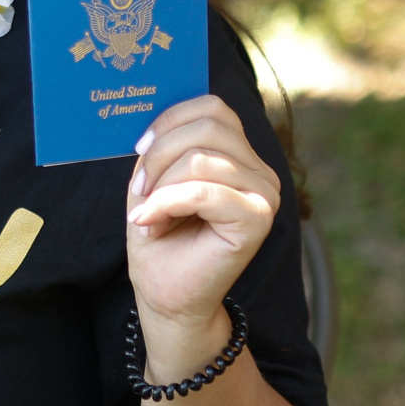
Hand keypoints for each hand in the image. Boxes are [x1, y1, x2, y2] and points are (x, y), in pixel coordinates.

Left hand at [125, 95, 279, 379]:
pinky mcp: (258, 218)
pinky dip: (166, 204)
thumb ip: (164, 145)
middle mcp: (260, 169)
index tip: (139, 151)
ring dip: (160, 186)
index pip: (212, 107)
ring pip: (201, 158)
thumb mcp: (155, 179)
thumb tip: (154, 108)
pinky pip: (203, 190)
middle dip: (160, 153)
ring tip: (147, 215)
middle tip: (140, 190)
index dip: (169, 120)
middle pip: (208, 125)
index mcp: (240, 154)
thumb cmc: (161, 240)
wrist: (167, 298)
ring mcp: (265, 193)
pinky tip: (149, 225)